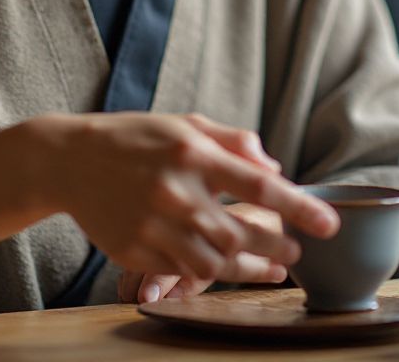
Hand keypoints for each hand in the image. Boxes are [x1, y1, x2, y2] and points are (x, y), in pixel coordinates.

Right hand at [37, 112, 337, 285]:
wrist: (70, 160)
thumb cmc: (136, 137)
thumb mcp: (185, 123)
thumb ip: (234, 141)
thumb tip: (274, 168)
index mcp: (192, 152)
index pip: (257, 185)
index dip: (298, 207)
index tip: (327, 224)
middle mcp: (174, 190)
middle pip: (240, 234)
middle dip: (276, 247)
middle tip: (297, 251)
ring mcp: (152, 224)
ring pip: (213, 263)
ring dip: (249, 269)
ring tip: (273, 267)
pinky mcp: (134, 250)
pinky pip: (181, 272)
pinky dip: (209, 275)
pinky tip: (227, 271)